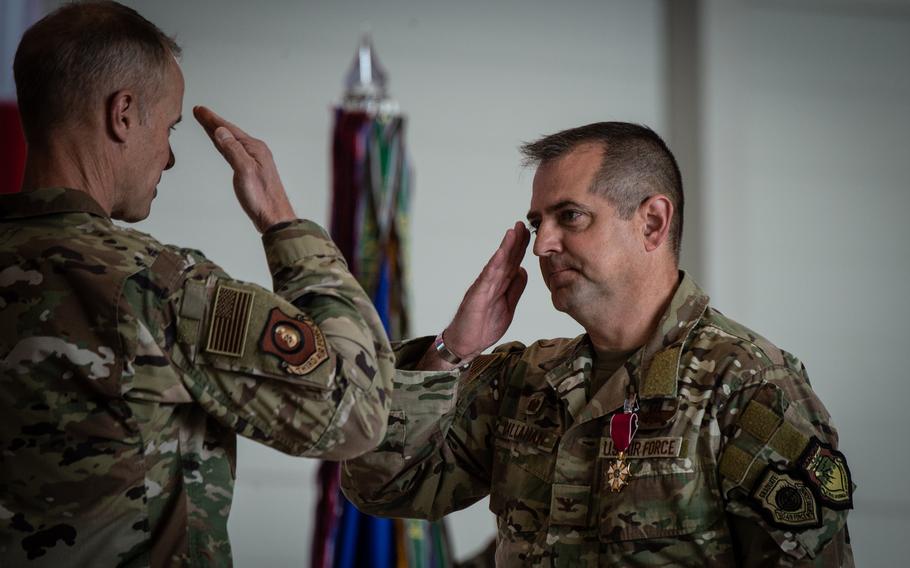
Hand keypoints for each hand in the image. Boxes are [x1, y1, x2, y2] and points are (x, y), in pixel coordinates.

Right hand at [193, 105, 295, 232]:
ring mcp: (253, 161)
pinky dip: (224, 145)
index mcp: (255, 149)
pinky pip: (233, 152)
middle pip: (229, 133)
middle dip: (213, 122)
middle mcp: (255, 152)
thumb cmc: (262, 197)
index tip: (199, 110)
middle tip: (198, 112)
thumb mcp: (245, 171)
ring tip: (206, 123)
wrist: (274, 217)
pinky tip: (221, 144)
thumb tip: (221, 131)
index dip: (213, 120)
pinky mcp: (250, 171)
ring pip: (230, 142)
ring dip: (217, 132)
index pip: (229, 130)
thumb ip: (233, 150)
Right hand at [444, 221, 529, 358]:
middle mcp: (491, 282)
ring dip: (506, 247)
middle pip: (506, 258)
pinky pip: (487, 277)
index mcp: (500, 285)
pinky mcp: (477, 295)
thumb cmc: (483, 326)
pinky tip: (501, 254)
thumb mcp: (508, 307)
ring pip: (497, 263)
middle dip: (516, 241)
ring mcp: (483, 287)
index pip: (513, 263)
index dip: (522, 249)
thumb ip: (515, 289)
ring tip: (514, 231)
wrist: (466, 343)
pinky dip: (495, 264)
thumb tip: (524, 271)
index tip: (530, 233)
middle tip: (524, 224)